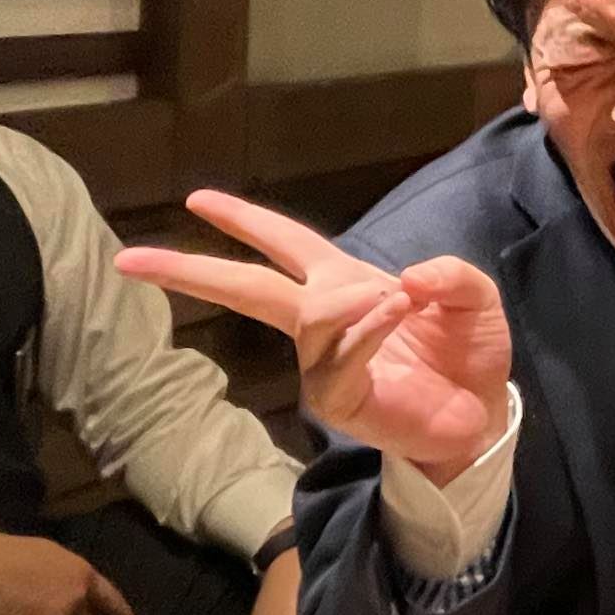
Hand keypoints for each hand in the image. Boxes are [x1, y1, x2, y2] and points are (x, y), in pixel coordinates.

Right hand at [118, 193, 510, 483]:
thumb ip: (451, 275)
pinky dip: (367, 328)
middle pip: (247, 287)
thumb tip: (406, 278)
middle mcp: (322, 319)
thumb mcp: (472, 298)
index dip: (244, 219)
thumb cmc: (465, 353)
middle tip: (131, 259)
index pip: (284, 243)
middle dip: (192, 268)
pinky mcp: (338, 400)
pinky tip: (393, 313)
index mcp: (344, 282)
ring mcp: (323, 363)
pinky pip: (340, 354)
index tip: (195, 199)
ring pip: (310, 315)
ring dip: (349, 299)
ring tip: (396, 301)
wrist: (482, 415)